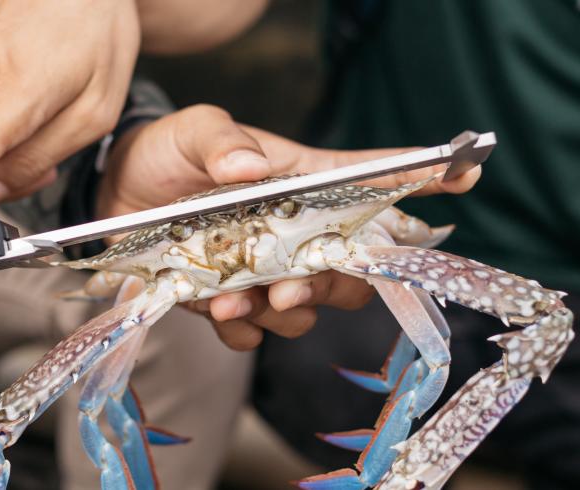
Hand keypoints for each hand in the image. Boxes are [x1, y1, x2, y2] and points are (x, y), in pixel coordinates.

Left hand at [98, 105, 479, 349]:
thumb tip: (251, 165)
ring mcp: (267, 270)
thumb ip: (219, 142)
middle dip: (335, 283)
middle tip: (288, 288)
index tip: (466, 176)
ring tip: (231, 299)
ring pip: (308, 308)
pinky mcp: (231, 301)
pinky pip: (255, 334)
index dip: (422, 178)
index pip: (370, 179)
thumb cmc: (165, 154)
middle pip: (352, 266)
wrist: (113, 197)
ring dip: (280, 313)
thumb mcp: (189, 133)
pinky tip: (217, 314)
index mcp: (301, 181)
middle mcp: (296, 230)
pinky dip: (241, 331)